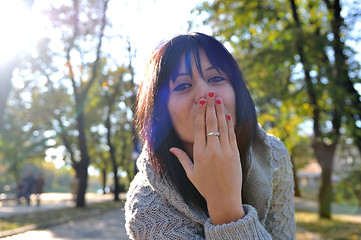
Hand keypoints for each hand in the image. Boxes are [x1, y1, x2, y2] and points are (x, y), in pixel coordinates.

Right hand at [170, 92, 244, 224]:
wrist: (224, 199)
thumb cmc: (205, 187)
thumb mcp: (190, 173)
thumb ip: (181, 158)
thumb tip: (171, 149)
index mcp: (199, 154)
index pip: (199, 128)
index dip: (200, 113)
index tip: (201, 102)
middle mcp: (212, 150)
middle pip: (211, 123)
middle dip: (210, 107)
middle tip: (210, 94)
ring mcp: (225, 151)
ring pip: (222, 127)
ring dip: (220, 111)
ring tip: (219, 99)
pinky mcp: (235, 154)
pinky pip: (231, 135)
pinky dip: (230, 124)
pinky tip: (228, 115)